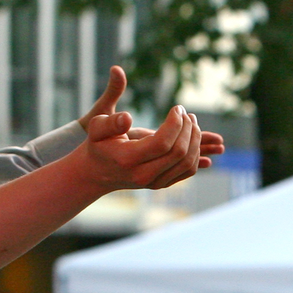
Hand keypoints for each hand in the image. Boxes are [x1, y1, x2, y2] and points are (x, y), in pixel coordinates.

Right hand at [75, 69, 217, 191]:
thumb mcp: (96, 128)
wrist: (97, 172)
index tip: (177, 108)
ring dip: (195, 139)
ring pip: (187, 163)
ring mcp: (155, 182)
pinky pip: (189, 170)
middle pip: (178, 153)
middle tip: (186, 113)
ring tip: (191, 121)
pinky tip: (191, 136)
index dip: (175, 123)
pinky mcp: (163, 184)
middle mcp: (143, 175)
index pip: (162, 143)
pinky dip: (196, 152)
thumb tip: (127, 118)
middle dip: (188, 129)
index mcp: (128, 159)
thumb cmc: (98, 144)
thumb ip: (110, 122)